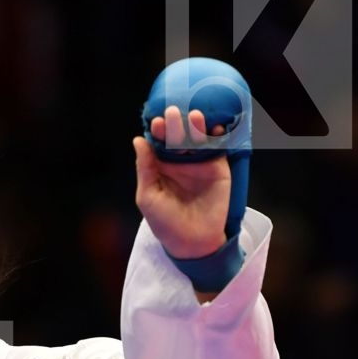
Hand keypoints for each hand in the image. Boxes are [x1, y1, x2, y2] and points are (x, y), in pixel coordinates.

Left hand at [132, 105, 231, 259]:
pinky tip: (216, 129)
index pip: (159, 141)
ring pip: (198, 139)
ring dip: (196, 126)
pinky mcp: (218, 169)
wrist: (192, 242)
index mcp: (161, 165)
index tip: (157, 123)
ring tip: (195, 117)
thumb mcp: (148, 196)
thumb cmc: (165, 222)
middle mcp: (180, 160)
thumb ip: (145, 168)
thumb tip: (139, 140)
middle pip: (178, 135)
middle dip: (175, 124)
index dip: (158, 130)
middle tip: (173, 115)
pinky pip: (218, 149)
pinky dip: (218, 137)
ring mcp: (200, 163)